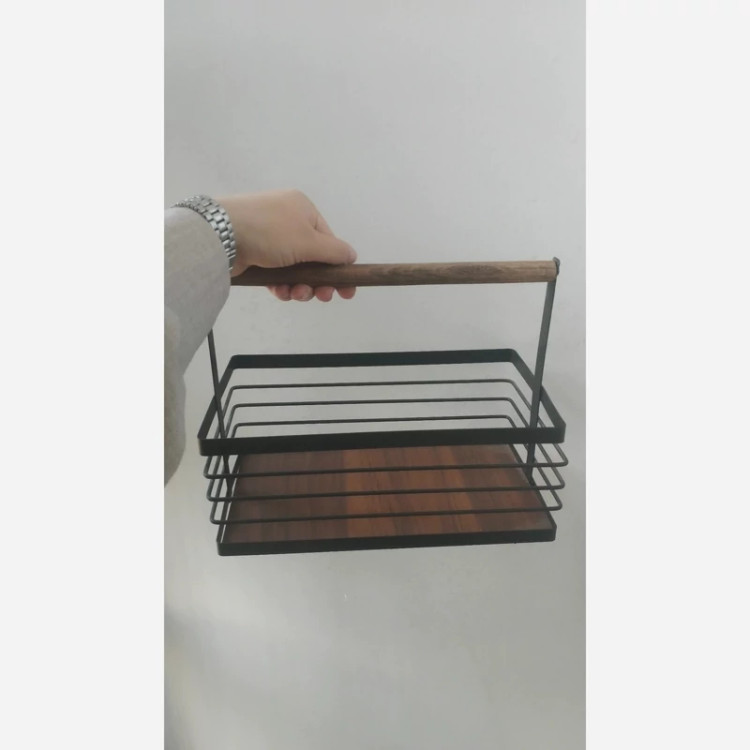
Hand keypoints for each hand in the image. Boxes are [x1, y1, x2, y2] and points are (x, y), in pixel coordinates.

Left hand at [217, 190, 356, 301]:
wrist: (220, 235)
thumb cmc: (270, 232)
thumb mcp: (308, 241)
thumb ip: (334, 251)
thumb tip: (351, 255)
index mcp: (302, 209)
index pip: (328, 240)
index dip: (338, 266)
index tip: (346, 290)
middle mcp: (287, 220)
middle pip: (313, 257)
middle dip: (319, 280)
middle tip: (323, 296)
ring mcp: (269, 238)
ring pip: (295, 269)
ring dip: (301, 285)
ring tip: (297, 294)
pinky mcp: (254, 254)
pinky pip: (276, 273)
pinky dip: (282, 285)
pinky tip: (282, 292)